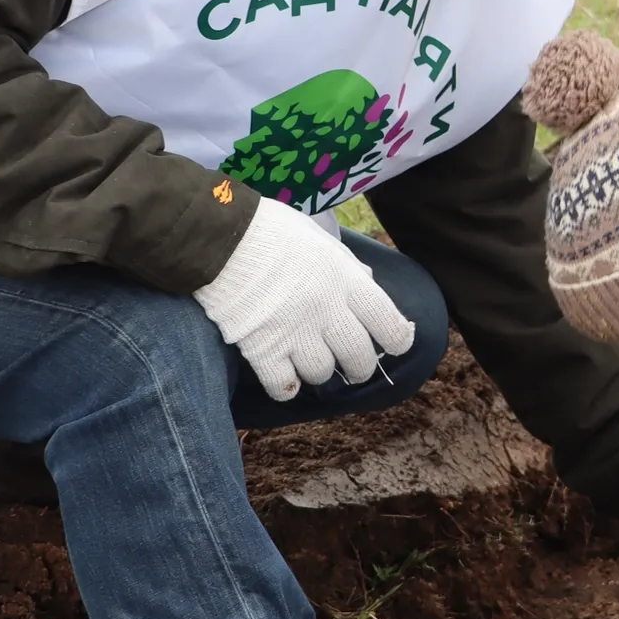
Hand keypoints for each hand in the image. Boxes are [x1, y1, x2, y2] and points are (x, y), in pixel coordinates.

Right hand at [193, 197, 415, 402]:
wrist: (220, 237)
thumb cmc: (270, 231)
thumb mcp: (320, 238)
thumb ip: (346, 264)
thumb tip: (368, 279)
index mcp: (345, 279)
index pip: (388, 321)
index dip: (398, 339)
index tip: (396, 344)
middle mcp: (327, 309)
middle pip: (359, 357)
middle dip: (359, 366)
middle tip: (353, 366)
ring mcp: (295, 332)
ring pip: (322, 373)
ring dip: (319, 371)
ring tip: (308, 360)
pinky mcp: (263, 349)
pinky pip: (284, 387)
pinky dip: (285, 387)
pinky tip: (283, 376)